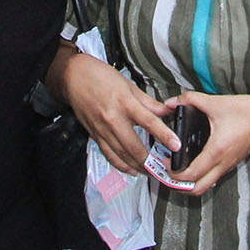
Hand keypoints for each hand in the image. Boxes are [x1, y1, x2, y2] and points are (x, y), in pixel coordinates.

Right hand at [62, 50, 175, 174]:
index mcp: (125, 102)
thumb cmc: (102, 77)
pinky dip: (121, 165)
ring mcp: (102, 129)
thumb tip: (168, 111)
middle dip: (149, 161)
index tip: (176, 145)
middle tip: (163, 168)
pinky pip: (109, 155)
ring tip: (151, 172)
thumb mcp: (129, 86)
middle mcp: (113, 118)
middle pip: (134, 146)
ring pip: (121, 155)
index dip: (164, 135)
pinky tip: (131, 169)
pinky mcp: (94, 135)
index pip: (149, 121)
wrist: (74, 77)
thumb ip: (149, 102)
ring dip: (137, 167)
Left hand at [165, 91, 249, 195]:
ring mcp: (228, 165)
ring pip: (206, 185)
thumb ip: (191, 100)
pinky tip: (193, 161)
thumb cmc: (246, 111)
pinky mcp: (232, 163)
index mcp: (216, 151)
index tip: (164, 162)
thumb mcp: (216, 102)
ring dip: (190, 183)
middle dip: (179, 186)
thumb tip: (172, 102)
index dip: (173, 173)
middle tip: (168, 172)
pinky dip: (201, 176)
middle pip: (197, 190)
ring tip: (178, 168)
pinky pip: (213, 177)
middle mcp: (222, 163)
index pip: (190, 175)